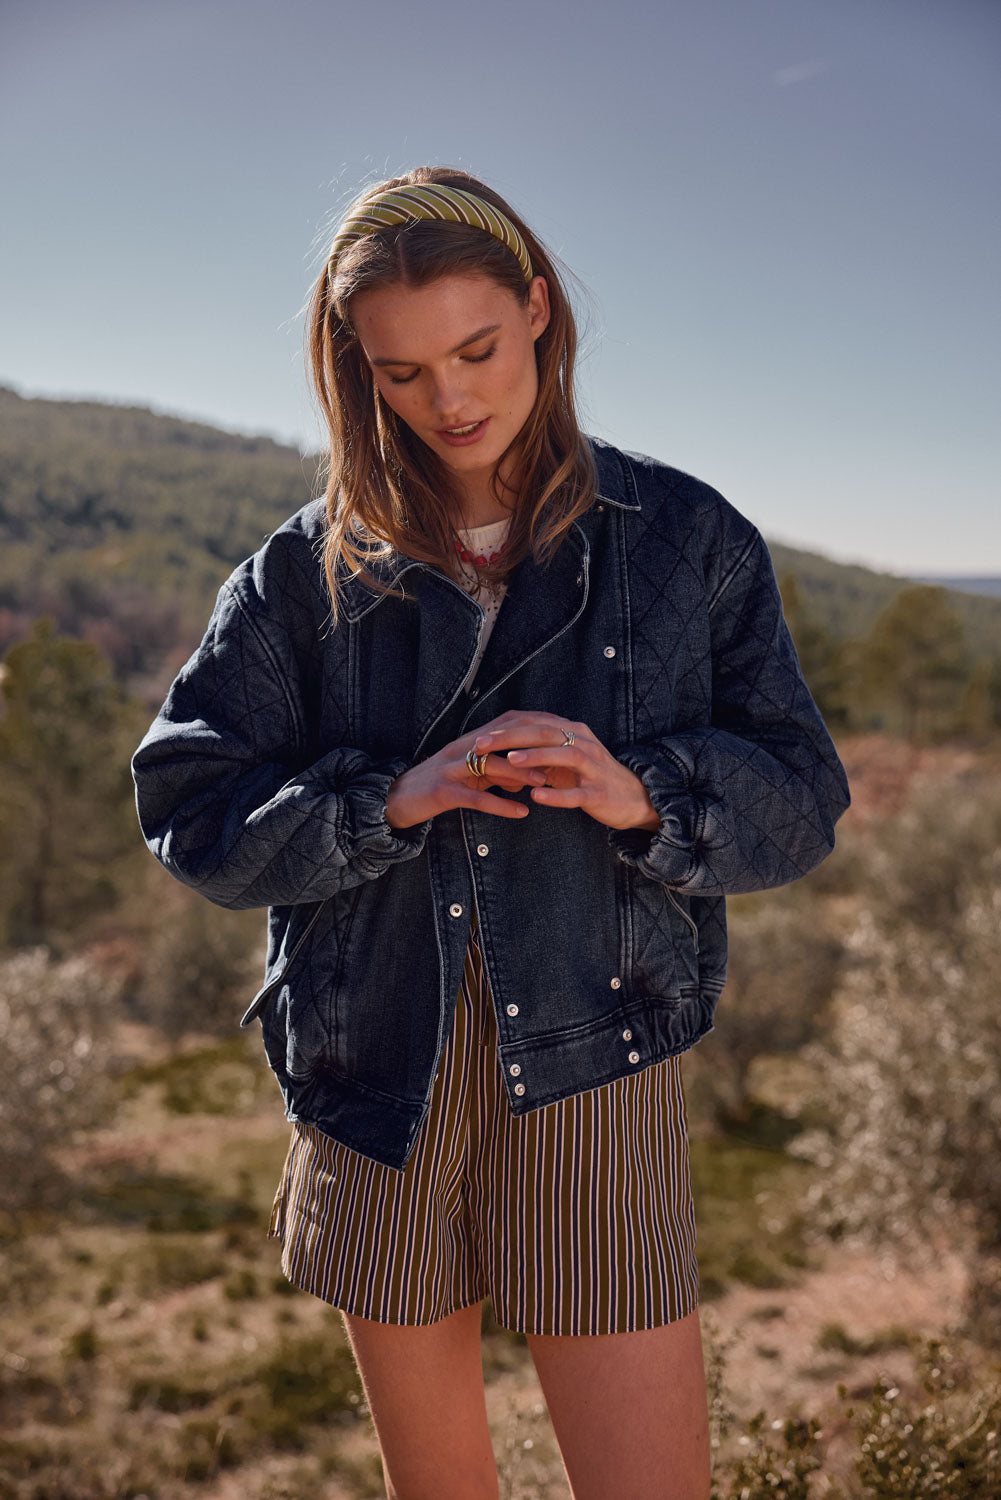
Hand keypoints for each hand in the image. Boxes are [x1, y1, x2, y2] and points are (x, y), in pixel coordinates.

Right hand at [385, 723, 549, 828]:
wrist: (392, 800)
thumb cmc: (433, 788)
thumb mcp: (468, 777)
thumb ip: (495, 774)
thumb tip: (523, 779)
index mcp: (469, 743)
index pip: (507, 728)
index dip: (534, 731)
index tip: (561, 739)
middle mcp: (460, 750)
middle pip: (503, 742)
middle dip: (533, 749)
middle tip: (561, 759)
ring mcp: (450, 769)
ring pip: (491, 766)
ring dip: (520, 775)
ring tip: (545, 784)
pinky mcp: (442, 791)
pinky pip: (476, 798)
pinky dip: (501, 805)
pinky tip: (520, 813)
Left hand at [471, 711, 660, 832]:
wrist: (633, 799)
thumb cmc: (592, 778)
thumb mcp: (565, 761)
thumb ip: (540, 753)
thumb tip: (505, 750)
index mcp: (574, 734)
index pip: (536, 725)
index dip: (507, 730)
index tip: (479, 738)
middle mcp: (585, 745)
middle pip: (547, 733)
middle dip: (513, 738)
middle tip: (484, 745)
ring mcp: (594, 769)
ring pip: (566, 756)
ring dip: (537, 757)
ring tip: (510, 761)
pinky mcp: (600, 793)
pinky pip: (578, 794)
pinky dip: (557, 795)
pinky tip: (536, 797)